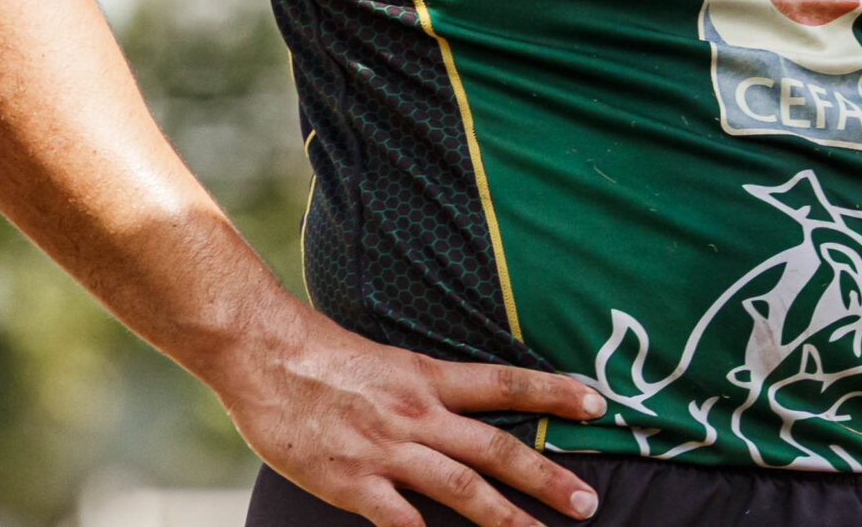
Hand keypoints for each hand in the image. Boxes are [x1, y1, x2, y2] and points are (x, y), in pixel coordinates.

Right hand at [209, 300, 607, 526]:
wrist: (261, 351)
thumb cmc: (319, 354)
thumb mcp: (387, 362)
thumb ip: (423, 389)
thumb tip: (457, 411)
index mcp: (429, 377)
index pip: (508, 384)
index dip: (557, 394)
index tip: (600, 405)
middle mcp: (418, 413)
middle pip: (498, 448)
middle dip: (547, 478)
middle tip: (589, 503)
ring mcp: (387, 450)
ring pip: (462, 489)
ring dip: (508, 519)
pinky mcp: (352, 482)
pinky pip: (400, 522)